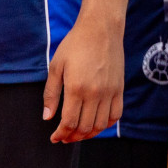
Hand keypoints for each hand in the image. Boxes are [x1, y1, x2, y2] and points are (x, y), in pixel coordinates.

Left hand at [44, 10, 124, 142]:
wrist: (102, 29)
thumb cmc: (75, 45)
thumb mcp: (56, 67)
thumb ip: (51, 94)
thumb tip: (47, 117)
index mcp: (76, 88)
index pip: (69, 122)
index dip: (61, 134)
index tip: (55, 137)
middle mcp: (95, 93)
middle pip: (85, 127)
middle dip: (73, 137)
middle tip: (65, 137)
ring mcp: (110, 91)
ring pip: (101, 124)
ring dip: (89, 133)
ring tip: (80, 132)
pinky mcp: (120, 88)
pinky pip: (116, 114)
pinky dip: (107, 124)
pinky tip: (97, 123)